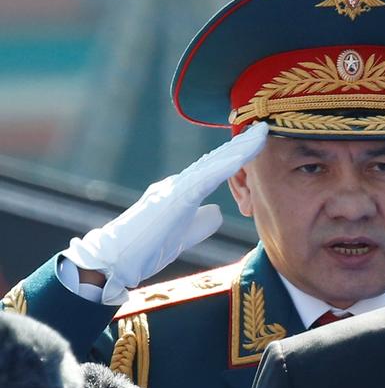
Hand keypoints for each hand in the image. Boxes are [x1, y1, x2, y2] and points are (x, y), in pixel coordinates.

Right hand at [62, 122, 268, 304]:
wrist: (117, 259)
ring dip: (238, 149)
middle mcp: (179, 182)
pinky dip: (223, 167)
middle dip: (242, 144)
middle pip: (216, 159)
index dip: (237, 155)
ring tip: (260, 134)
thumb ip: (201, 221)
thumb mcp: (184, 232)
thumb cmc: (147, 248)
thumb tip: (218, 210)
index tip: (258, 142)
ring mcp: (175, 187)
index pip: (216, 168)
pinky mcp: (172, 199)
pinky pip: (203, 179)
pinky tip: (241, 157)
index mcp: (183, 190)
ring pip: (212, 164)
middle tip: (265, 128)